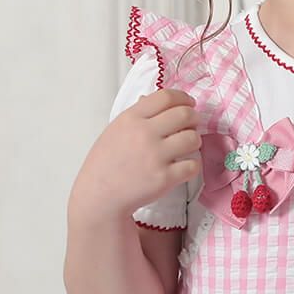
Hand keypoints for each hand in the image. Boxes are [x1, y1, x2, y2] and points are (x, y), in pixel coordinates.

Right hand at [70, 89, 201, 220]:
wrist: (99, 196)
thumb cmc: (106, 163)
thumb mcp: (115, 130)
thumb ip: (137, 115)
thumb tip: (155, 99)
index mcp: (131, 118)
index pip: (166, 97)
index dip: (183, 98)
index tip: (189, 104)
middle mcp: (144, 134)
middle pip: (185, 114)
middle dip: (193, 118)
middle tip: (191, 125)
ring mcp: (155, 156)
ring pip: (193, 138)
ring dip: (194, 141)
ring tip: (186, 147)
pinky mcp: (164, 178)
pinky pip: (193, 165)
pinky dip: (192, 165)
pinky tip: (183, 166)